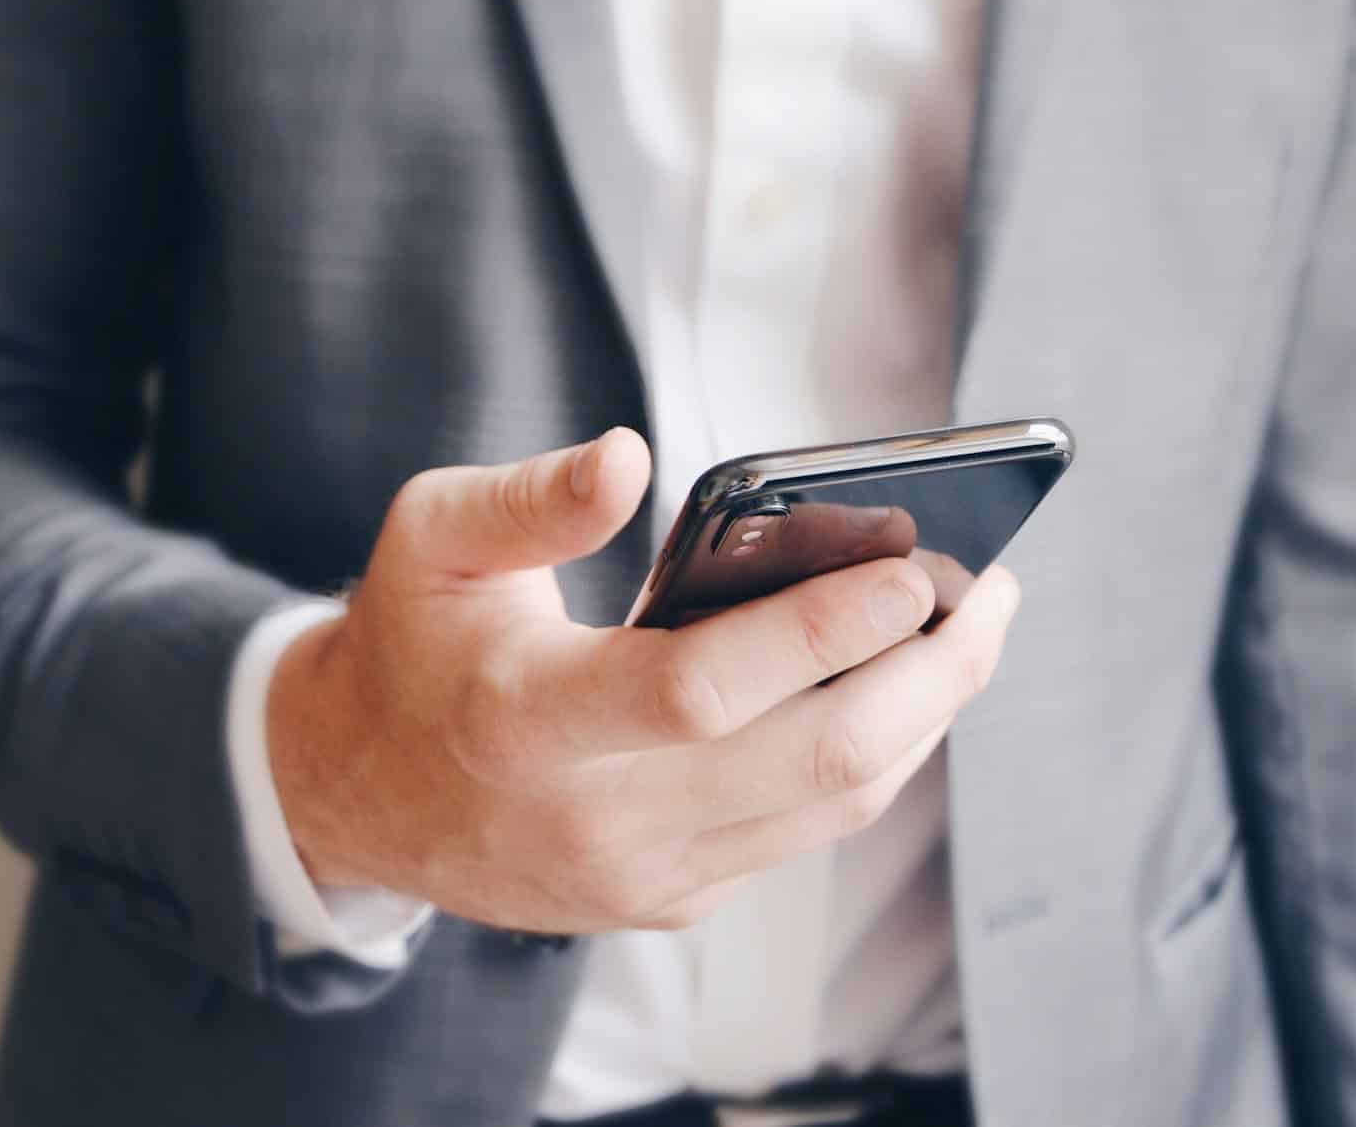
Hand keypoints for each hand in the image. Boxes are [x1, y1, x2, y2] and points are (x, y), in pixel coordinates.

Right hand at [266, 428, 1020, 933]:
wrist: (360, 792)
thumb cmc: (411, 640)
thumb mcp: (430, 536)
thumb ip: (530, 497)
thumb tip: (633, 455)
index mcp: (524, 721)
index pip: (703, 689)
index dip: (823, 630)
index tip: (914, 568)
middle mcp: (593, 820)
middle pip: (812, 760)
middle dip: (930, 674)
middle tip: (995, 593)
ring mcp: (641, 876)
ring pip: (832, 804)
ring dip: (925, 716)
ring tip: (976, 631)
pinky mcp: (671, 900)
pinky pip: (805, 829)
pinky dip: (873, 755)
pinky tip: (903, 686)